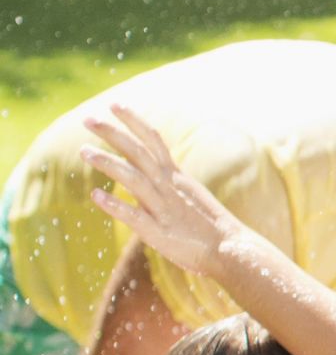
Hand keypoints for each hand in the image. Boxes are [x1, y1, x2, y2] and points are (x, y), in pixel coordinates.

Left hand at [79, 104, 239, 273]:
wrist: (231, 250)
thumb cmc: (210, 226)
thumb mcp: (189, 195)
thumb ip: (167, 182)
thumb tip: (147, 172)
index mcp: (176, 177)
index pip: (153, 141)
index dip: (133, 121)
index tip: (114, 104)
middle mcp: (169, 187)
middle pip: (139, 153)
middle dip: (113, 134)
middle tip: (88, 118)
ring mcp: (164, 208)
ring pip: (134, 179)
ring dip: (109, 163)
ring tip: (84, 151)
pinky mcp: (160, 232)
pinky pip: (135, 216)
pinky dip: (116, 205)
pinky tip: (96, 195)